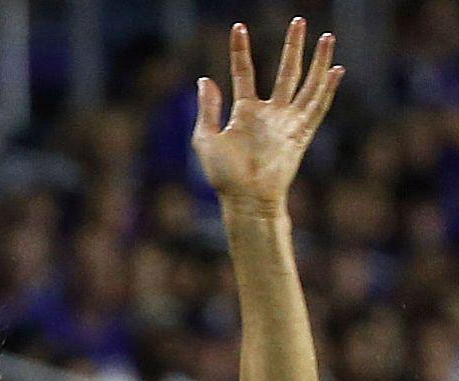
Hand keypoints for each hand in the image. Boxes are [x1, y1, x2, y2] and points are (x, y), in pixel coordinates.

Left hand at [192, 19, 343, 210]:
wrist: (245, 198)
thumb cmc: (223, 175)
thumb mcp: (206, 138)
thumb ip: (208, 109)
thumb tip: (205, 79)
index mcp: (245, 112)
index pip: (244, 72)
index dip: (240, 50)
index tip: (238, 28)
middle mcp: (270, 113)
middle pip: (286, 71)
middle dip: (293, 47)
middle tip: (299, 21)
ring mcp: (288, 121)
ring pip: (307, 84)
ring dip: (318, 61)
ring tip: (327, 37)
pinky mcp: (302, 133)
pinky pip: (318, 107)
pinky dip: (328, 89)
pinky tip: (337, 70)